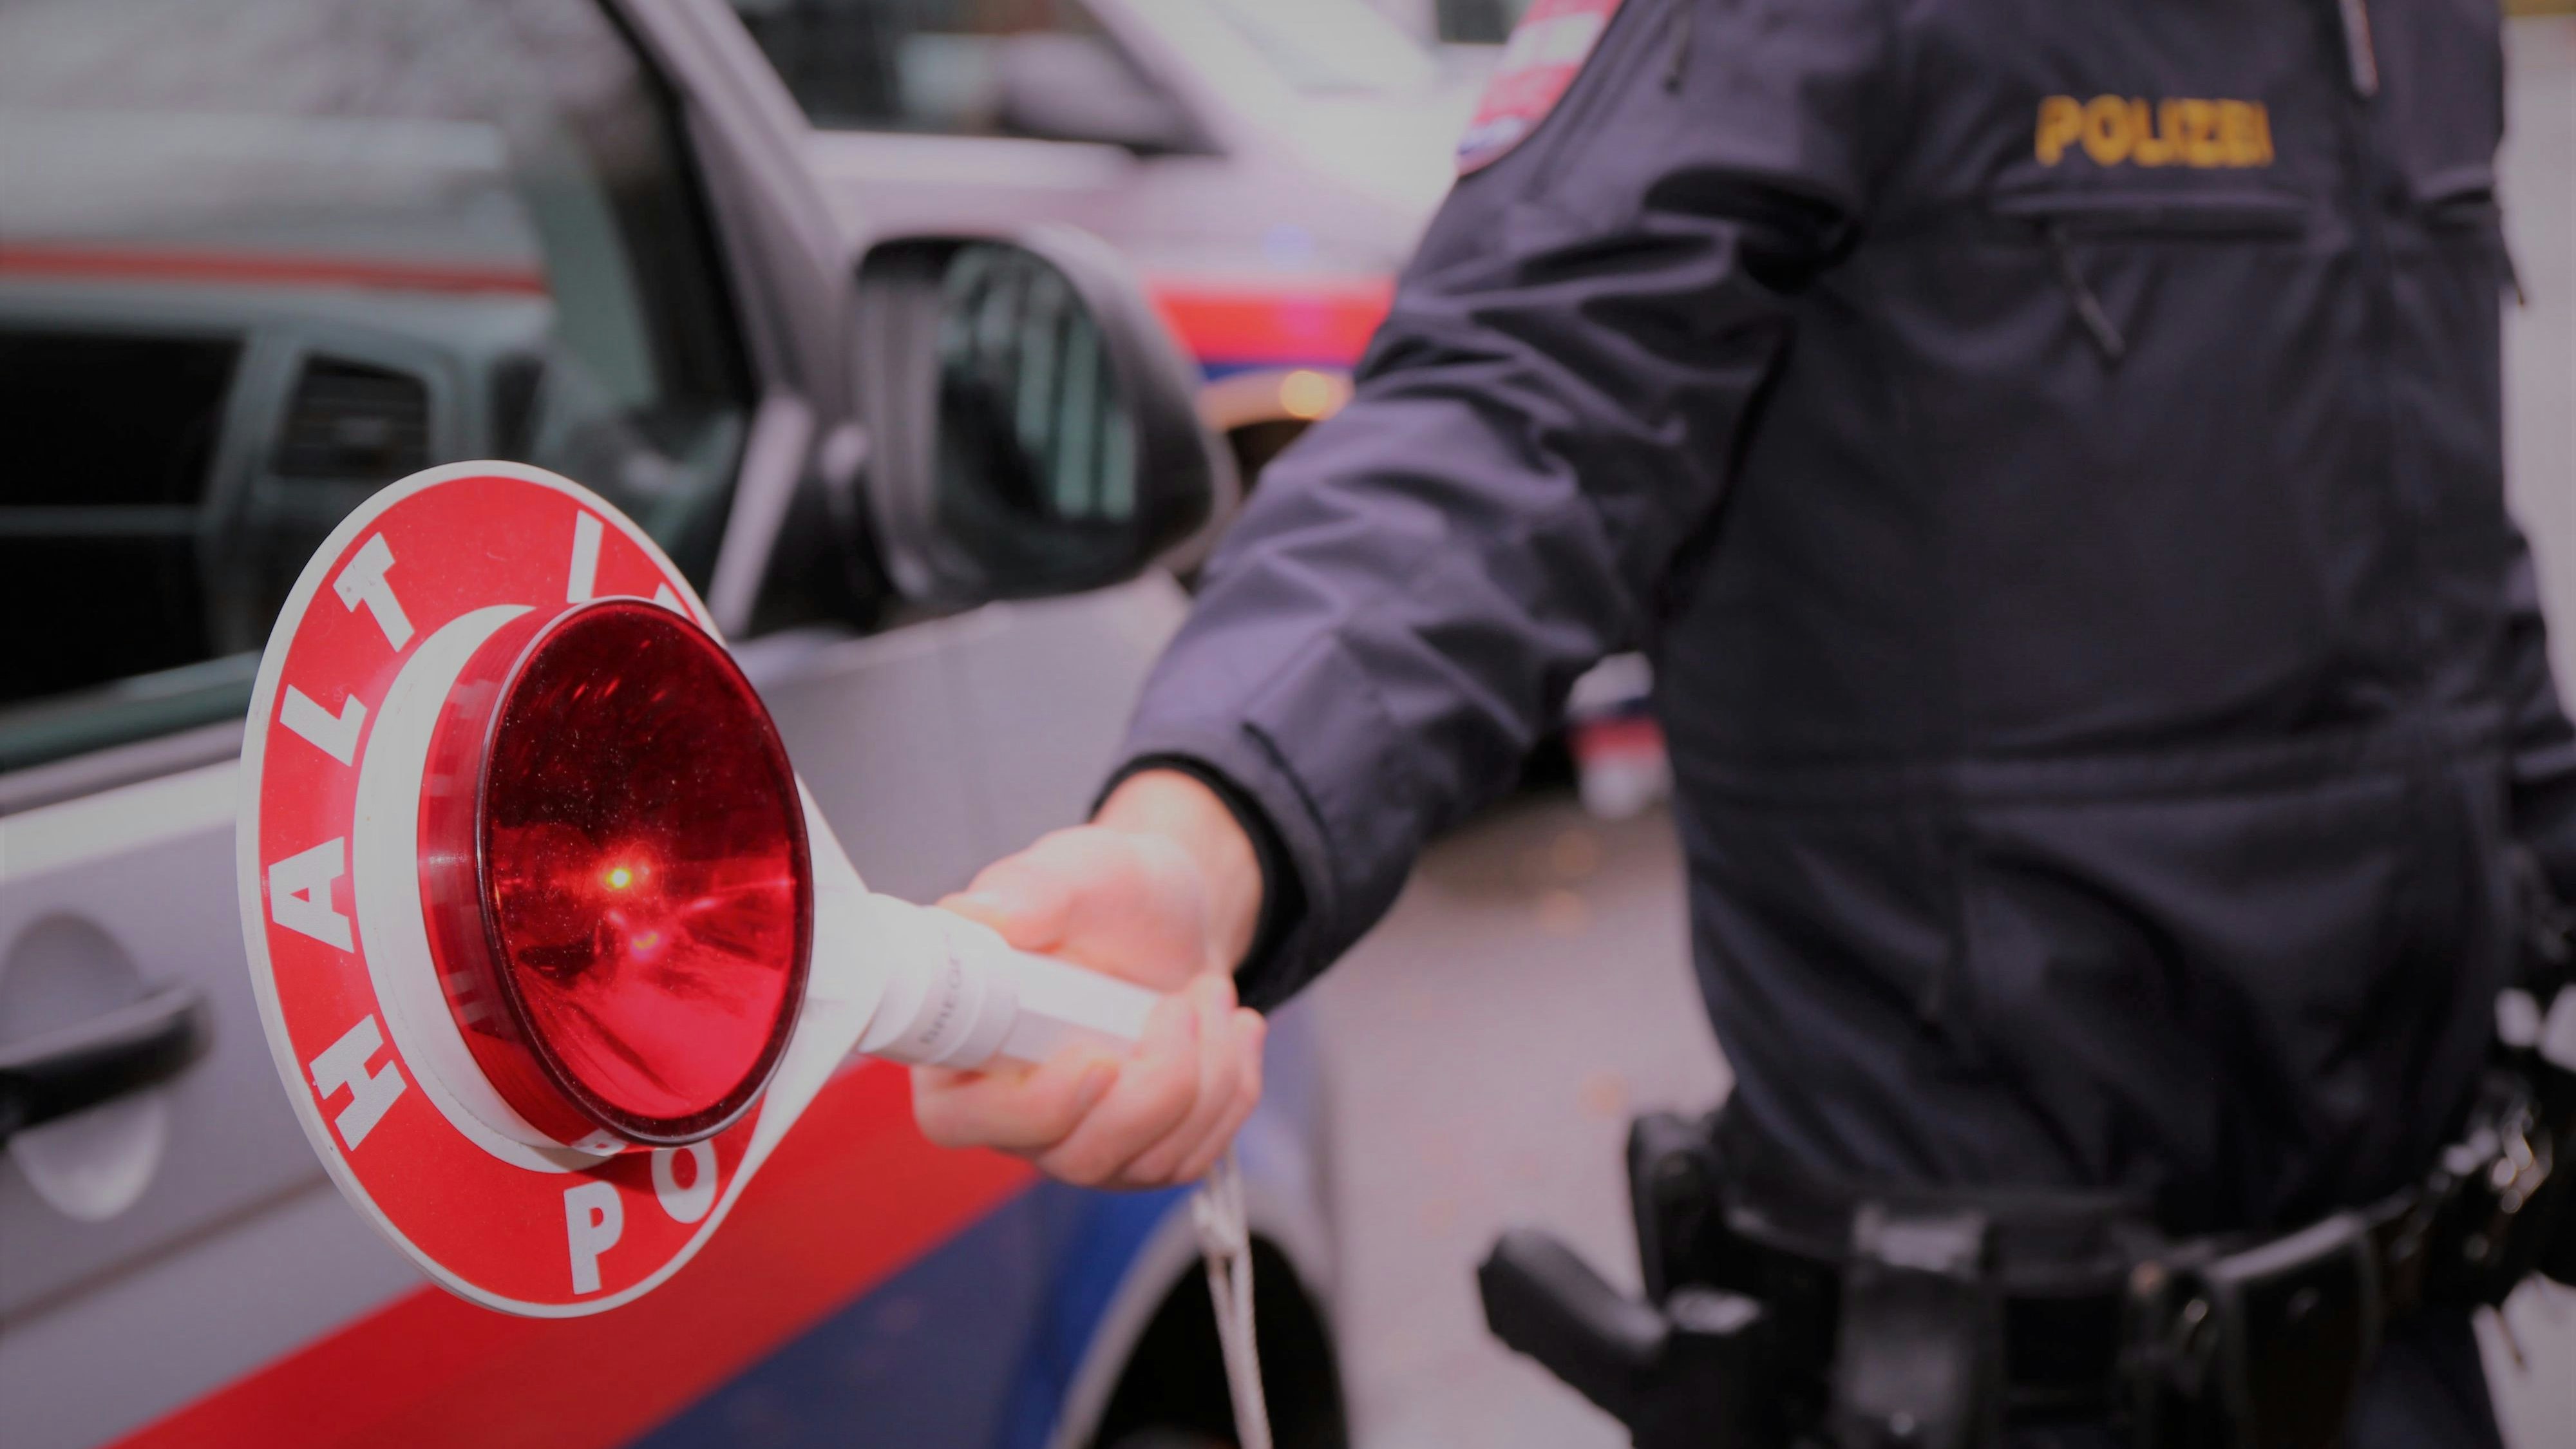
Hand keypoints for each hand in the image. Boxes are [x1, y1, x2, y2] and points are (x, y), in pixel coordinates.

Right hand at [913, 770, 1268, 1188]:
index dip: (1029, 1109)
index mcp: (962, 1045)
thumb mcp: (1083, 870)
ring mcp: (1078, 1143)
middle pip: (1074, 1155)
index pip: (958, 1119)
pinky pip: (1194, 1156)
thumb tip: (975, 912)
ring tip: (1212, 993)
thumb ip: (1030, 889)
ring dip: (1206, 1074)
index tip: (1100, 1061)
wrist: (1179, 921)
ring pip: (1146, 1162)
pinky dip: (1233, 1089)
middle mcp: (1010, 1111)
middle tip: (1183, 1003)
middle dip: (1156, 1084)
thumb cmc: (1115, 894)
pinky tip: (1234, 1031)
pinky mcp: (1140, 1156)